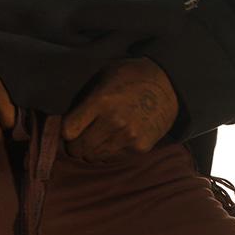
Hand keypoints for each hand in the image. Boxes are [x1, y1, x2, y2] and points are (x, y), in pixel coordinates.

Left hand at [61, 58, 178, 163]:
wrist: (168, 83)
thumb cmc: (130, 77)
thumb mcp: (104, 77)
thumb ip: (86, 99)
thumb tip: (65, 122)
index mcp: (101, 101)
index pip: (68, 130)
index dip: (65, 132)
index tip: (68, 129)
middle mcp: (113, 121)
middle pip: (79, 148)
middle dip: (75, 145)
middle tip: (79, 139)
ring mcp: (128, 136)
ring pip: (95, 156)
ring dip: (92, 151)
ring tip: (98, 139)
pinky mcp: (141, 147)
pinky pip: (114, 157)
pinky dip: (111, 152)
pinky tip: (117, 138)